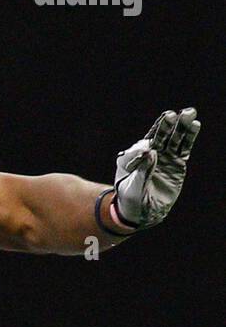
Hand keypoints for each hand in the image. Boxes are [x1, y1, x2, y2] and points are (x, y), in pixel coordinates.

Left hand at [112, 108, 200, 230]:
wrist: (142, 213)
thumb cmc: (131, 199)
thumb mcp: (132, 187)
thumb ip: (142, 170)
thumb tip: (152, 152)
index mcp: (134, 156)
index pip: (143, 144)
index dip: (150, 138)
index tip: (154, 138)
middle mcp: (150, 153)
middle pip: (161, 136)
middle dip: (168, 125)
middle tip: (175, 115)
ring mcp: (164, 157)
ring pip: (174, 139)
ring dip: (181, 127)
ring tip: (189, 113)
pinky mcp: (176, 163)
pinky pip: (183, 148)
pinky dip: (189, 138)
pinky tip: (195, 125)